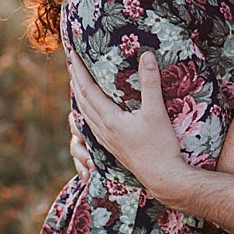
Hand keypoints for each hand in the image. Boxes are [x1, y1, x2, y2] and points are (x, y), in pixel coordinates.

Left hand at [69, 49, 185, 195]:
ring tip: (76, 84)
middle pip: (82, 101)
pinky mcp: (114, 148)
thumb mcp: (156, 111)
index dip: (78, 71)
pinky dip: (87, 112)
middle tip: (70, 63)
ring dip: (79, 96)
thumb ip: (150, 83)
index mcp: (109, 119)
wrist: (163, 178)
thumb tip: (146, 56)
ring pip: (85, 114)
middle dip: (75, 80)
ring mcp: (107, 141)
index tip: (71, 54)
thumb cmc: (160, 146)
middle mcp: (103, 130)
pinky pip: (92, 126)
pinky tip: (91, 114)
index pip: (87, 90)